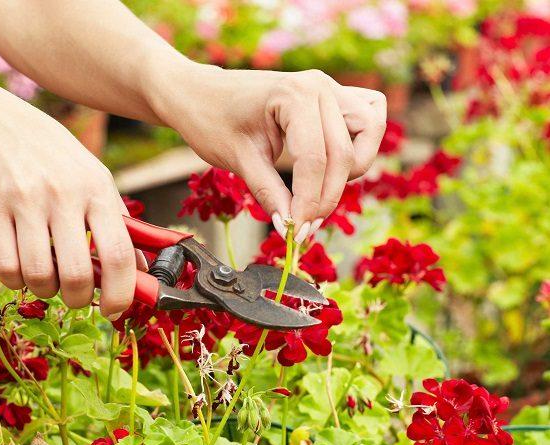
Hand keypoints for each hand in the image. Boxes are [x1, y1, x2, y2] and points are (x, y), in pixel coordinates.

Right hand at [0, 88, 135, 316]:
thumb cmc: (48, 154)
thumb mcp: (91, 175)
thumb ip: (116, 220)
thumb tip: (140, 269)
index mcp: (97, 188)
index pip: (119, 254)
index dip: (121, 293)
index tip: (114, 309)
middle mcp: (64, 194)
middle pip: (78, 274)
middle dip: (78, 300)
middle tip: (74, 297)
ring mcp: (25, 201)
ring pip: (39, 276)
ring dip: (44, 290)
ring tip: (45, 279)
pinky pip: (5, 266)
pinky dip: (14, 280)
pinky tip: (18, 269)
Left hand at [152, 64, 386, 240]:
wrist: (200, 93)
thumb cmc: (212, 119)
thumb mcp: (238, 160)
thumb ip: (269, 192)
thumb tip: (291, 226)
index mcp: (293, 95)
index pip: (315, 160)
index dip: (309, 203)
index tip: (296, 233)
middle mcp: (319, 85)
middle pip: (344, 154)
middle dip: (327, 196)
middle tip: (304, 225)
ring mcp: (330, 87)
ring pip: (369, 132)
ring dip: (352, 167)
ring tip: (319, 190)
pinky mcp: (333, 96)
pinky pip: (369, 117)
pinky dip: (361, 142)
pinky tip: (334, 162)